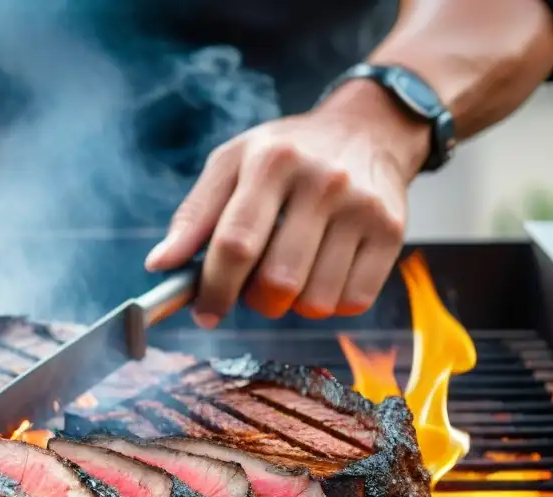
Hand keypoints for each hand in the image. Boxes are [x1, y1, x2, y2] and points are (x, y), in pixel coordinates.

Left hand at [144, 80, 431, 327]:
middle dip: (254, 301)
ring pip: (315, 300)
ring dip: (292, 305)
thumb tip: (160, 265)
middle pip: (277, 281)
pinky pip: (353, 301)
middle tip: (251, 289)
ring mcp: (362, 207)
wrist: (370, 128)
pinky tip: (321, 274)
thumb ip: (193, 215)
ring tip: (289, 275)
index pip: (236, 244)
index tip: (205, 312)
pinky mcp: (392, 231)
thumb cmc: (287, 153)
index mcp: (271, 162)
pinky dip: (330, 303)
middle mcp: (322, 181)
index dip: (214, 289)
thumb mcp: (232, 163)